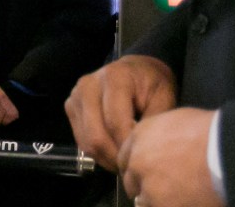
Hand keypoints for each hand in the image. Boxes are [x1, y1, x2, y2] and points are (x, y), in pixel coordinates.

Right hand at [64, 55, 176, 170]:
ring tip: (123, 161)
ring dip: (105, 157)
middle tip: (131, 167)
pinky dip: (96, 151)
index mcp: (114, 77)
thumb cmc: (152, 84)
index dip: (127, 146)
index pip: (115, 122)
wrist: (135, 68)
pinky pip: (80, 138)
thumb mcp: (163, 98)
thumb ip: (154, 123)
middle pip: (96, 134)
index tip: (141, 160)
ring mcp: (76, 95)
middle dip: (114, 157)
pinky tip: (112, 151)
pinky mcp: (70, 106)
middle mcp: (88, 84)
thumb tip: (144, 151)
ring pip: (86, 140)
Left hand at [118, 108, 222, 206]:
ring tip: (177, 195)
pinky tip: (183, 202)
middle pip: (131, 179)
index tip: (147, 173)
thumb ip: (159, 135)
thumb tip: (162, 144)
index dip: (137, 167)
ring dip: (155, 199)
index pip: (125, 158)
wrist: (225, 151)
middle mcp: (137, 161)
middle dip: (143, 184)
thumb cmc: (209, 132)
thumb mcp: (175, 120)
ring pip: (142, 198)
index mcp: (139, 136)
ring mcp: (146, 184)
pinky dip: (169, 206)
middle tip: (163, 187)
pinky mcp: (159, 204)